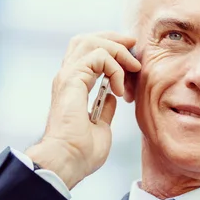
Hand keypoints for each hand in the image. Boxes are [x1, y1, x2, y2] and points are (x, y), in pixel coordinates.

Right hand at [26, 32, 140, 188]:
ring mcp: (67, 77)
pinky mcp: (72, 80)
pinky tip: (119, 88)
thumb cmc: (81, 153)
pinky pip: (98, 56)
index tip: (131, 61)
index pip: (87, 54)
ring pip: (90, 41)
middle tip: (132, 46)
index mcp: (72, 88)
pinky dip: (114, 67)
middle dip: (112, 38)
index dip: (110, 50)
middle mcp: (67, 78)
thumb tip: (111, 97)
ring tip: (131, 66)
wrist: (68, 160)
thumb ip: (104, 109)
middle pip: (85, 40)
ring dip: (116, 49)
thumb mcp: (100, 127)